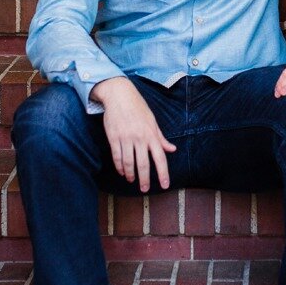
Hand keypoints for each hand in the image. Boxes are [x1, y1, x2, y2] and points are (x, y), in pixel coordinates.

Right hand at [92, 77, 172, 192]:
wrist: (119, 95)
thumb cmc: (138, 108)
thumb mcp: (152, 121)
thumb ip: (160, 138)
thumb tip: (172, 149)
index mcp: (152, 134)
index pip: (160, 158)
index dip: (163, 173)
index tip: (165, 185)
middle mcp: (140, 138)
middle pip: (143, 164)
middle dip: (144, 179)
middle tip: (144, 189)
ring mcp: (126, 138)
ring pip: (128, 162)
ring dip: (130, 174)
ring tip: (131, 180)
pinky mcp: (114, 137)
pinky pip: (117, 156)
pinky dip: (119, 166)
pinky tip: (121, 171)